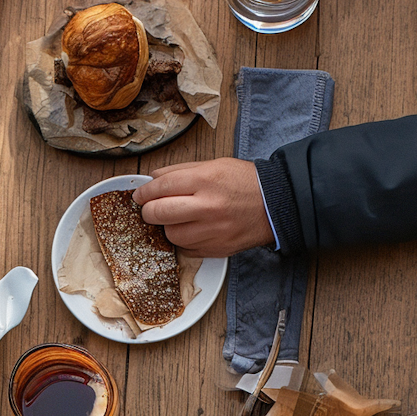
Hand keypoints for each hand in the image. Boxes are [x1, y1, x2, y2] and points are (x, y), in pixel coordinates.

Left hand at [136, 161, 272, 256]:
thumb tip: (154, 178)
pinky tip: (191, 230)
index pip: (160, 187)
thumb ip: (181, 171)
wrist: (276, 204)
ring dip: (168, 227)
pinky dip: (183, 241)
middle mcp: (207, 207)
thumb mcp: (214, 165)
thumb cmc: (246, 183)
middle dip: (148, 211)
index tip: (140, 195)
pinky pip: (186, 250)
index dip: (144, 192)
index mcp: (205, 180)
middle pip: (158, 213)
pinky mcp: (216, 248)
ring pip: (170, 235)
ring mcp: (212, 231)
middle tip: (150, 209)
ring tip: (177, 219)